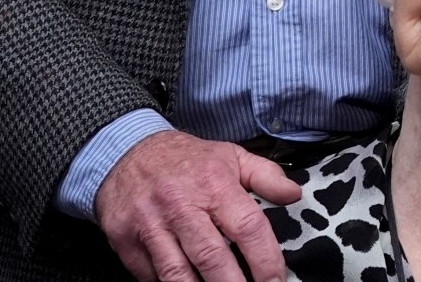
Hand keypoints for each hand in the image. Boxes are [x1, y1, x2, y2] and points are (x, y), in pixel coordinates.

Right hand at [96, 130, 301, 281]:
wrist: (125, 151)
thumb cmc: (185, 159)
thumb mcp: (231, 156)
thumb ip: (266, 176)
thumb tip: (294, 195)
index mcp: (214, 184)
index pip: (248, 228)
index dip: (265, 260)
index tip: (276, 280)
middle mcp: (181, 205)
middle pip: (212, 258)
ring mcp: (150, 225)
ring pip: (178, 274)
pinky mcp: (125, 241)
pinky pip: (150, 276)